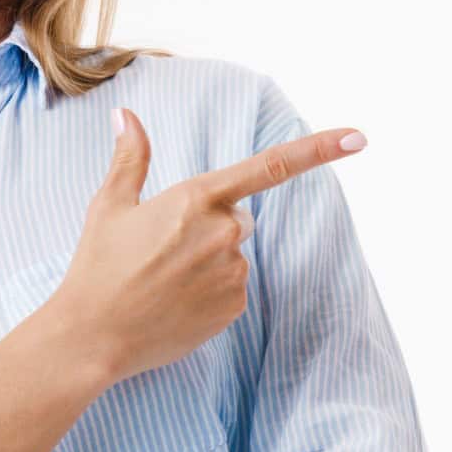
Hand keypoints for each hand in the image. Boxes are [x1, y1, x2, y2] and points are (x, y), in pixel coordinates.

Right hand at [49, 108, 366, 384]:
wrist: (92, 336)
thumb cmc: (97, 267)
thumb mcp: (109, 206)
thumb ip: (130, 157)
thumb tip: (125, 114)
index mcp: (196, 198)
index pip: (270, 167)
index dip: (319, 150)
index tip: (359, 137)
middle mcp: (224, 232)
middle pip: (238, 218)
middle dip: (211, 227)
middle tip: (163, 250)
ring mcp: (233, 272)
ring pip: (234, 255)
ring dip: (209, 262)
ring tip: (162, 280)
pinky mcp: (235, 306)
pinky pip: (232, 288)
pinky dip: (210, 293)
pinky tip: (174, 303)